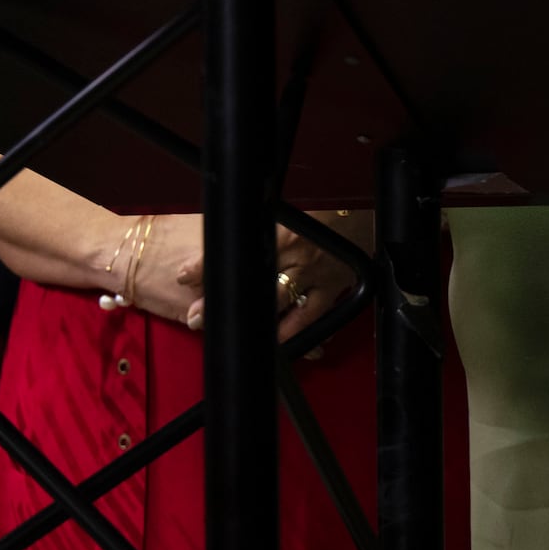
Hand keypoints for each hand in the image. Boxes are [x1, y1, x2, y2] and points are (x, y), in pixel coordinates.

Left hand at [175, 222, 360, 344]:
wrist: (364, 208)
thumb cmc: (323, 206)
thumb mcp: (281, 210)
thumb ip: (254, 227)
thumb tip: (218, 246)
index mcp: (281, 229)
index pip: (235, 249)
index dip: (205, 265)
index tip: (184, 277)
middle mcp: (297, 253)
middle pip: (250, 283)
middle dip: (219, 302)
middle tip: (195, 317)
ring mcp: (315, 274)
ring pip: (275, 304)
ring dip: (246, 320)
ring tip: (223, 330)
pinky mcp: (332, 289)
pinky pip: (307, 317)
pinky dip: (289, 332)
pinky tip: (272, 343)